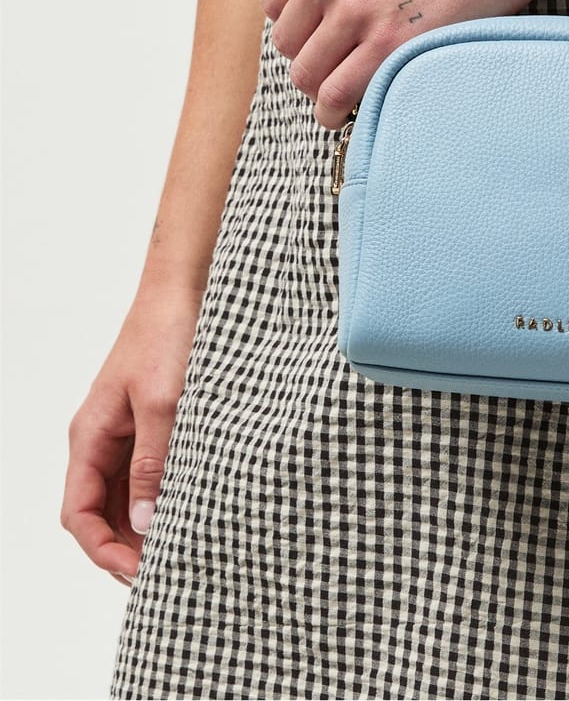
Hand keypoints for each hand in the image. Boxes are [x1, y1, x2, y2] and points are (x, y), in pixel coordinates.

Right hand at [60, 285, 201, 585]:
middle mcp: (103, 439)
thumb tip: (147, 521)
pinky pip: (153, 470)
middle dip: (128, 545)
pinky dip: (167, 493)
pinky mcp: (155, 421)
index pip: (79, 513)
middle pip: (103, 511)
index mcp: (90, 437)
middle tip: (170, 568)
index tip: (139, 572)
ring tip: (185, 544)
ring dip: (150, 521)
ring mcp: (128, 431)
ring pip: (129, 494)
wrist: (186, 290)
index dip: (103, 550)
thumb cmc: (168, 336)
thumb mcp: (162, 402)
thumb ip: (153, 461)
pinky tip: (195, 504)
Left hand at [259, 0, 558, 128]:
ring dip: (321, 93)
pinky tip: (347, 113)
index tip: (318, 44)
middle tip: (337, 73)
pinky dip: (335, 111)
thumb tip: (330, 14)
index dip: (298, 30)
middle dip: (311, 63)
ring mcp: (356, 9)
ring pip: (307, 74)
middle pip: (288, 43)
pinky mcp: (388, 43)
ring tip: (341, 100)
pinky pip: (337, 93)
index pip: (275, 4)